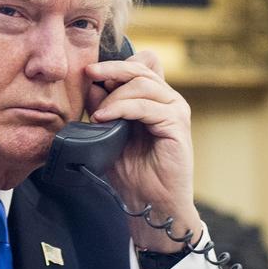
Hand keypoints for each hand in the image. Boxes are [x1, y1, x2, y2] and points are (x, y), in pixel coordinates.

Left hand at [85, 49, 201, 253]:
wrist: (150, 204)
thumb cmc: (132, 172)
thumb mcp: (109, 133)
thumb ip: (104, 108)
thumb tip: (92, 84)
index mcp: (155, 99)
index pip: (141, 65)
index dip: (118, 63)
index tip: (91, 72)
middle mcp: (168, 100)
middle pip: (140, 69)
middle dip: (111, 69)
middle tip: (89, 73)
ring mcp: (176, 110)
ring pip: (142, 84)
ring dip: (114, 96)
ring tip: (98, 114)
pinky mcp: (178, 125)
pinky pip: (146, 106)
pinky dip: (121, 108)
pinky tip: (104, 118)